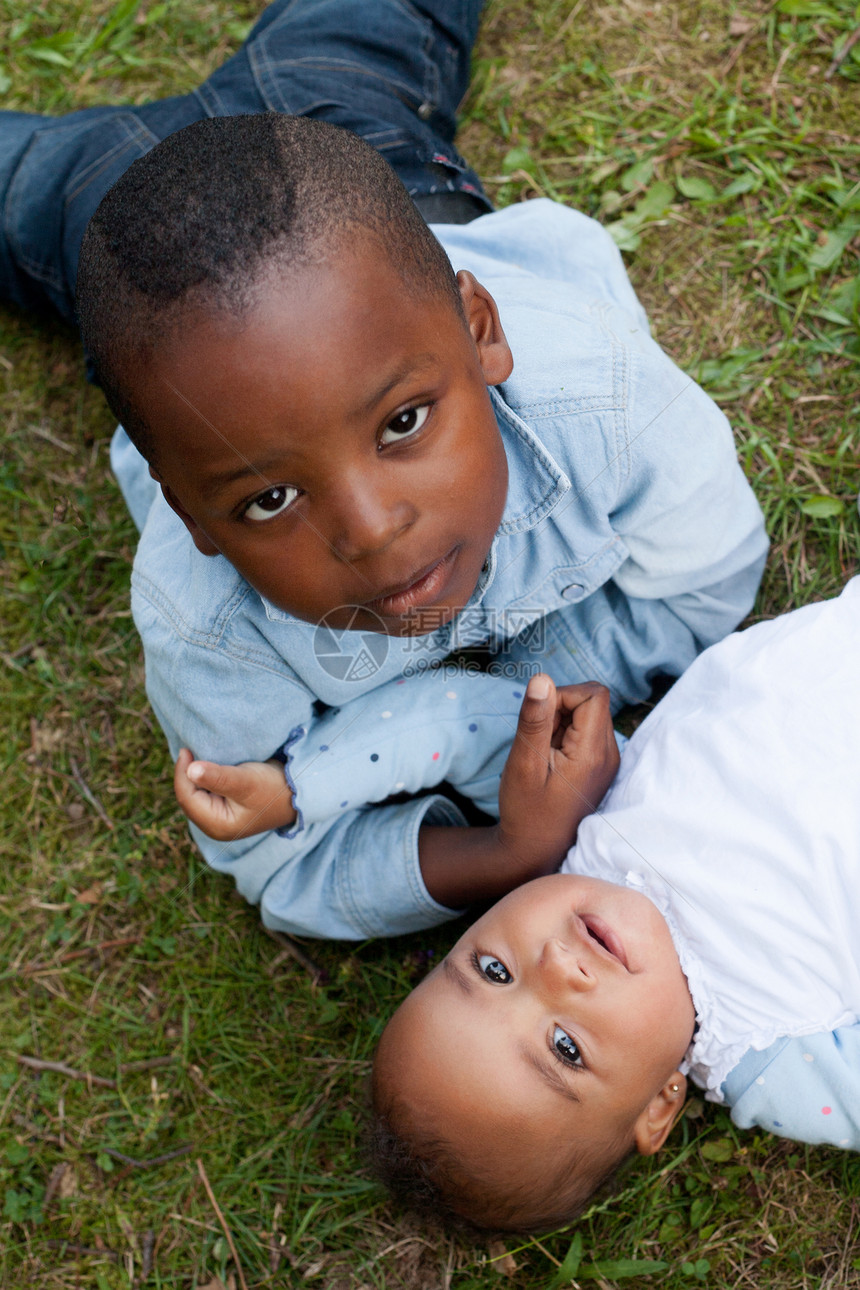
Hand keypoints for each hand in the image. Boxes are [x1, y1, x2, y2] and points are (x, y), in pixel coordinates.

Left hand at [174, 749, 295, 840]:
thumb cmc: (273, 788)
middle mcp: (215, 825)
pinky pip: (205, 792)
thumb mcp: (246, 781)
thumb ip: (218, 777)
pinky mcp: (226, 808)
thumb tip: (190, 770)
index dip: (182, 772)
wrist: (299, 793)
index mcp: (217, 825)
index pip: (186, 797)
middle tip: (190, 749)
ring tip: (197, 755)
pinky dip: (204, 778)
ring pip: (196, 794)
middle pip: (188, 797)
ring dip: (195, 776)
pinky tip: (208, 766)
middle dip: (187, 774)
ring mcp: (220, 818)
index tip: (186, 748)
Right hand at [497, 674, 618, 869]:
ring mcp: (608, 761)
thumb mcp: (524, 762)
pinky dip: (565, 736)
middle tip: (540, 741)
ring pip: (588, 715)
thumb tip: (542, 678)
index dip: (563, 696)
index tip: (541, 722)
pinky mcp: (600, 765)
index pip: (593, 694)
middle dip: (560, 709)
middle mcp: (610, 754)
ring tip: (544, 754)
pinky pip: (586, 732)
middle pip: (592, 702)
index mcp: (594, 753)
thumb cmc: (526, 810)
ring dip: (561, 723)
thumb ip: (534, 719)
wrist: (535, 850)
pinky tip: (550, 761)